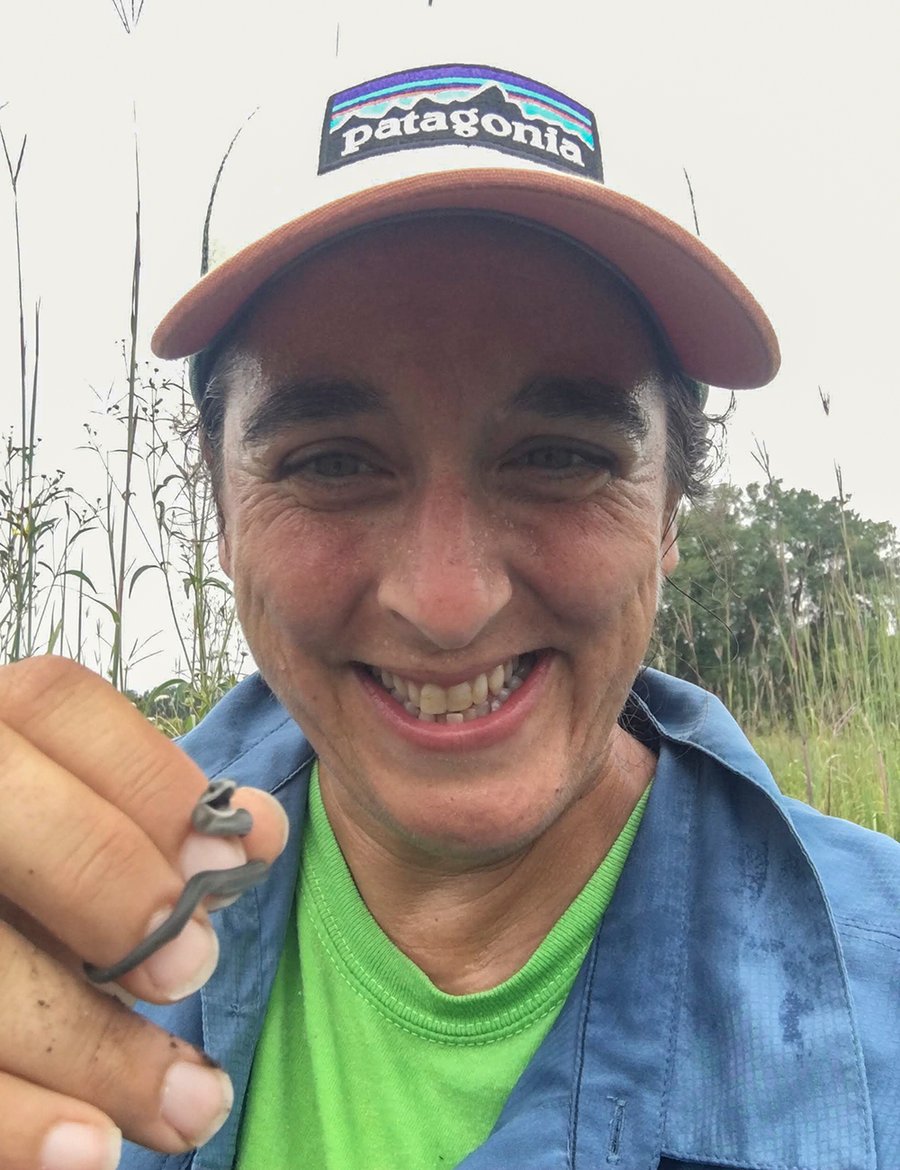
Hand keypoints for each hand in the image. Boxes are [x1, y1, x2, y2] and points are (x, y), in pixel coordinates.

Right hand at [0, 656, 288, 1168]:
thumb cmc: (28, 885)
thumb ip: (151, 830)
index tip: (232, 866)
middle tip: (193, 970)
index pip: (53, 704)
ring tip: (192, 1108)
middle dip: (105, 881)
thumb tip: (258, 834)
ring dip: (86, 1043)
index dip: (150, 782)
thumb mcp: (72, 841)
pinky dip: (10, 1119)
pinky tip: (86, 1150)